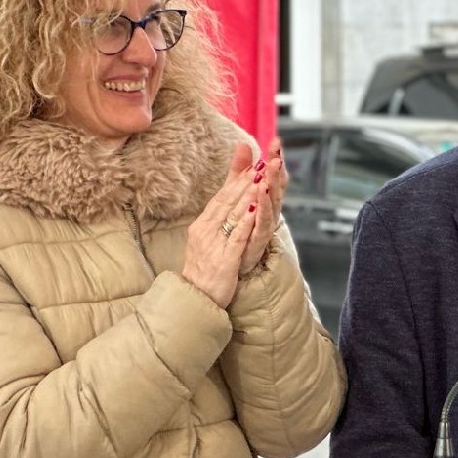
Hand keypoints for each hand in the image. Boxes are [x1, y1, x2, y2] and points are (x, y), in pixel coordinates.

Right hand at [179, 161, 263, 307]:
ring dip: (248, 195)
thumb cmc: (205, 267)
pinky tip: (255, 209)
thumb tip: (229, 203)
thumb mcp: (209, 239)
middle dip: (246, 180)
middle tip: (263, 162)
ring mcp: (214, 244)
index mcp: (203, 224)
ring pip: (233, 215)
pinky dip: (245, 222)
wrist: (195, 297)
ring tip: (262, 178)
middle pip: (227, 201)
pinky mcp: (224, 259)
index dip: (238, 178)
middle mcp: (205, 231)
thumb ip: (221, 219)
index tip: (253, 161)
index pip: (221, 196)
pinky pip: (236, 237)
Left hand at [235, 138, 286, 275]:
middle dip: (276, 171)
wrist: (231, 263)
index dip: (275, 159)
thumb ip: (240, 171)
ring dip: (271, 188)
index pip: (272, 175)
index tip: (276, 141)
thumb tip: (244, 143)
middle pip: (275, 187)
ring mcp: (265, 226)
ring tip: (270, 172)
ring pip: (271, 204)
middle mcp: (269, 211)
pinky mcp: (258, 240)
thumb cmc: (239, 228)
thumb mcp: (238, 193)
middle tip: (277, 155)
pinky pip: (262, 224)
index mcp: (265, 199)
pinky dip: (262, 211)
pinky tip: (259, 198)